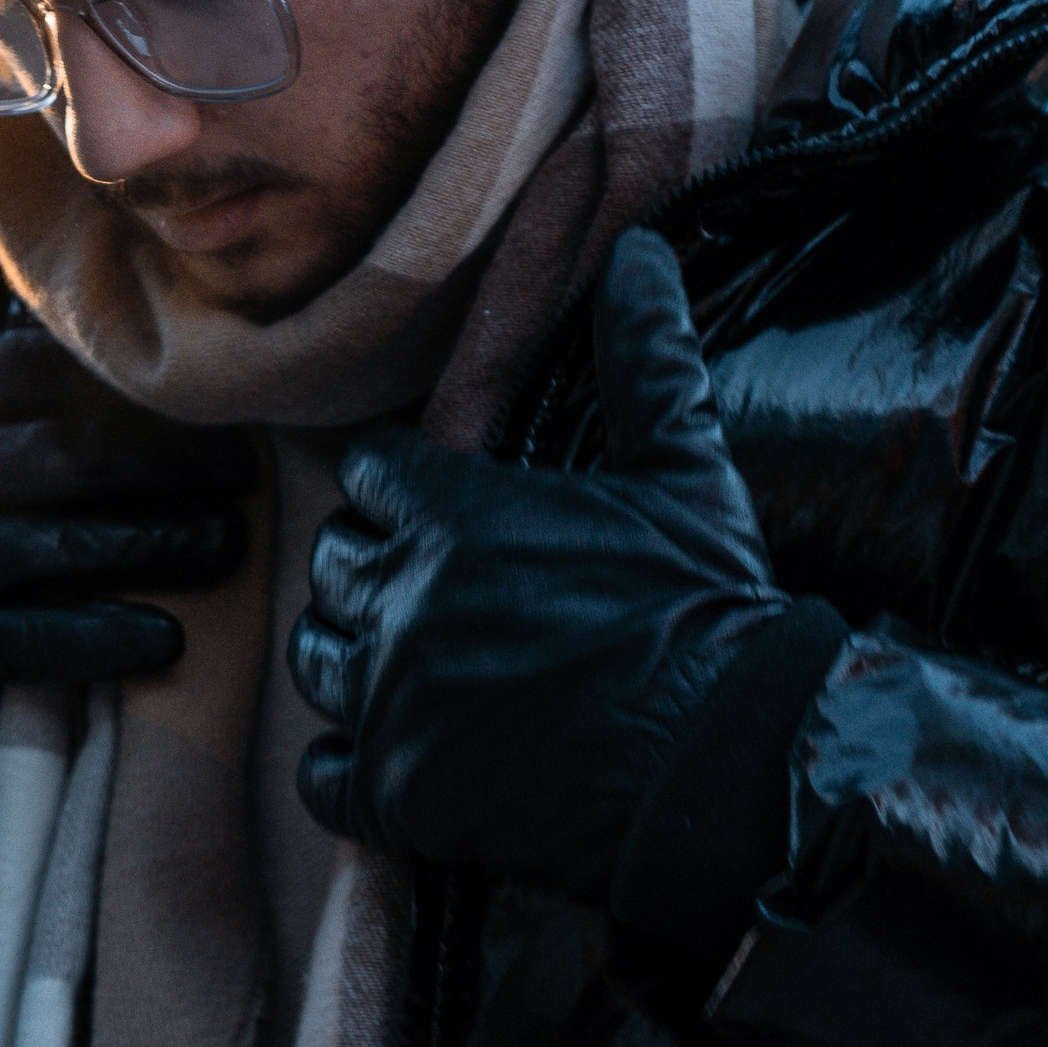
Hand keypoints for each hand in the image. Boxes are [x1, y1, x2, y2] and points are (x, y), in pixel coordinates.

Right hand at [0, 325, 248, 747]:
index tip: (201, 376)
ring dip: (153, 543)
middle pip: (59, 453)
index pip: (29, 370)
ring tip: (228, 538)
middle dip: (164, 460)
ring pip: (52, 543)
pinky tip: (162, 633)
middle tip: (243, 459)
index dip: (123, 377)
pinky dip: (94, 635)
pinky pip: (17, 637)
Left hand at [292, 231, 798, 898]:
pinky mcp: (402, 794)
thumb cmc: (707, 607)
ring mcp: (395, 704)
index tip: (436, 509)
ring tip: (415, 669)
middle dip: (376, 571)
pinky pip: (324, 776)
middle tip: (435, 593)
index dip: (401, 488)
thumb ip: (645, 356)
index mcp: (454, 515)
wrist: (730, 756)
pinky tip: (403, 758)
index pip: (368, 474)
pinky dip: (352, 767)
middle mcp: (404, 604)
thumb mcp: (683, 469)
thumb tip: (643, 252)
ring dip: (356, 660)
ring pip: (317, 665)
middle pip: (335, 566)